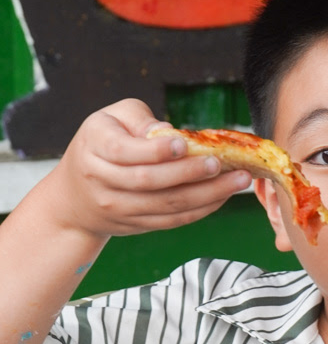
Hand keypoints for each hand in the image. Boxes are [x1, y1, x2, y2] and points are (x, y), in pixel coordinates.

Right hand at [43, 98, 252, 238]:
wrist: (74, 197)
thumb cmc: (101, 143)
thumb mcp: (112, 118)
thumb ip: (140, 119)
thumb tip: (169, 132)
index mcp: (95, 146)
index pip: (124, 151)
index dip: (155, 150)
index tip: (183, 143)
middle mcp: (102, 180)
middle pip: (149, 181)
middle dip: (190, 173)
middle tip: (221, 162)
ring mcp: (118, 208)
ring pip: (166, 205)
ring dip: (206, 194)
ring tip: (237, 181)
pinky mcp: (135, 225)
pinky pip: (171, 221)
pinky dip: (200, 210)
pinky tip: (222, 196)